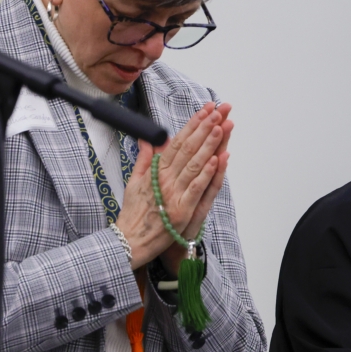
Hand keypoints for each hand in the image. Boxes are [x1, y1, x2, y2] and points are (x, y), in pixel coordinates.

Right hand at [116, 102, 232, 269]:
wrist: (129, 241)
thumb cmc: (134, 213)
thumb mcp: (134, 181)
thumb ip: (144, 159)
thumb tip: (148, 140)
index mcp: (156, 171)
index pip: (177, 142)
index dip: (193, 124)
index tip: (205, 110)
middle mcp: (166, 179)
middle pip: (188, 149)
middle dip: (204, 127)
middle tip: (218, 110)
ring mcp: (174, 194)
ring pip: (194, 164)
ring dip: (209, 145)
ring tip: (221, 127)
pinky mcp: (182, 210)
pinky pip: (196, 189)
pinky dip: (207, 173)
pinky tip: (217, 159)